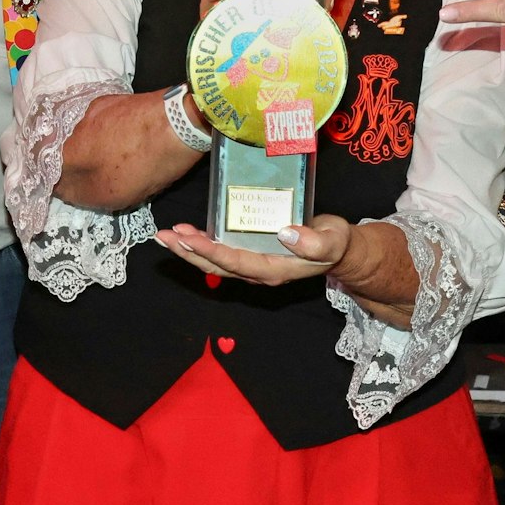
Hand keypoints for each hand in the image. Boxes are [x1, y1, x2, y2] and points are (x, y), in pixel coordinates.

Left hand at [156, 214, 351, 285]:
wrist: (338, 248)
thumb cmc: (335, 242)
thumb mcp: (332, 240)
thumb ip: (314, 241)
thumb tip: (286, 234)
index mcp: (274, 269)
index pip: (236, 261)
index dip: (211, 250)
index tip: (189, 237)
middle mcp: (258, 270)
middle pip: (216, 265)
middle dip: (189, 251)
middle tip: (165, 237)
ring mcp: (252, 264)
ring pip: (214, 261)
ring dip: (188, 249)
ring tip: (165, 236)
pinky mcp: (250, 254)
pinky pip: (220, 252)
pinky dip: (200, 244)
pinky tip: (185, 234)